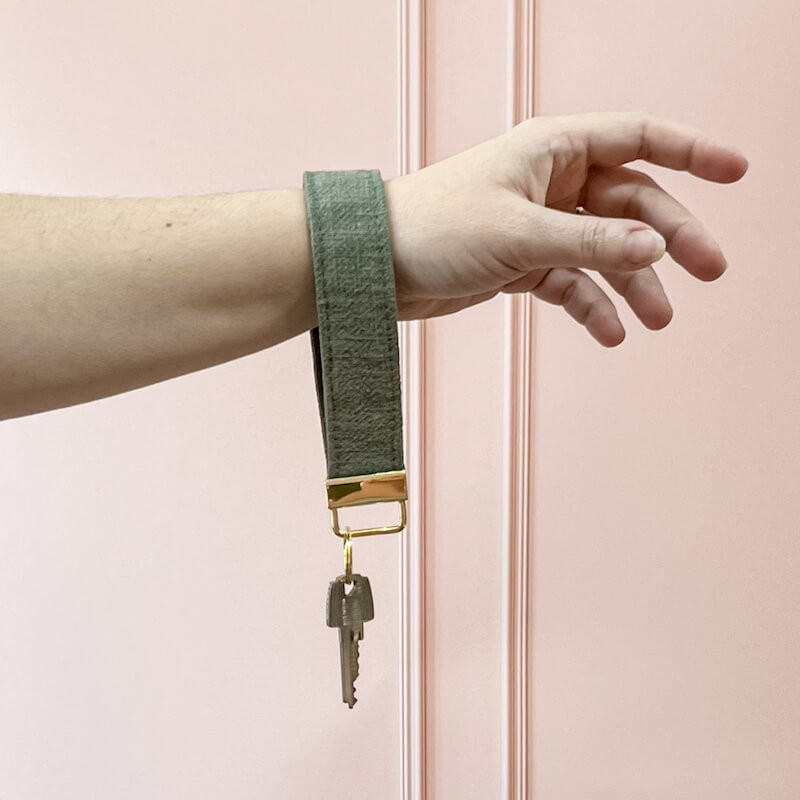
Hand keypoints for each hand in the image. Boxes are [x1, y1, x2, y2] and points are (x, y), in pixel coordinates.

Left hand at [383, 110, 748, 345]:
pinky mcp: (522, 264)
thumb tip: (656, 247)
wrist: (375, 268)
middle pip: (631, 203)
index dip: (692, 151)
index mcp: (552, 150)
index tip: (738, 172)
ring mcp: (538, 225)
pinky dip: (591, 306)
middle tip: (709, 271)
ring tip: (658, 321)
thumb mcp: (519, 233)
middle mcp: (550, 182)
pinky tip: (610, 333)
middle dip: (669, 237)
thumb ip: (590, 242)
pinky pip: (571, 283)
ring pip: (604, 250)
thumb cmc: (434, 228)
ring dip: (633, 284)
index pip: (637, 138)